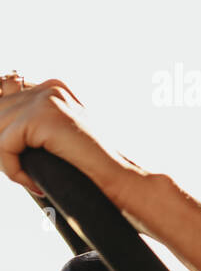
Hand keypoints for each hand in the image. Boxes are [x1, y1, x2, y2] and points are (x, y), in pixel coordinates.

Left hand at [0, 75, 143, 205]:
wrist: (119, 178)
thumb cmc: (90, 167)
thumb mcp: (55, 138)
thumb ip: (30, 125)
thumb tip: (0, 121)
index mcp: (54, 88)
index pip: (5, 95)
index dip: (4, 124)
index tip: (10, 149)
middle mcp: (50, 88)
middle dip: (2, 145)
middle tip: (20, 171)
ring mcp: (47, 100)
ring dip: (6, 160)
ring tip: (28, 178)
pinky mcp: (42, 118)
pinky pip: (3, 145)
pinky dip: (11, 169)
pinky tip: (32, 182)